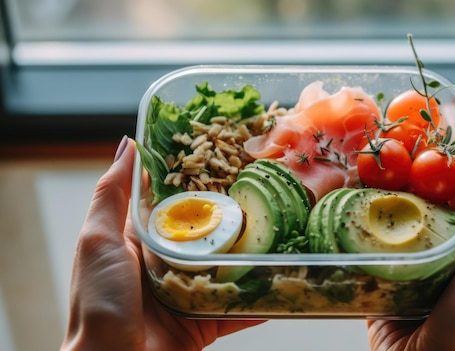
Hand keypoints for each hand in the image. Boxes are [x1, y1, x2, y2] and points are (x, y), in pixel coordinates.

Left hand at [61, 136, 262, 350]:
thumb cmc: (98, 302)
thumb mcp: (98, 240)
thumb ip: (112, 195)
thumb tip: (128, 145)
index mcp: (142, 240)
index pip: (174, 203)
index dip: (198, 183)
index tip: (228, 160)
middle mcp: (167, 263)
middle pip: (208, 236)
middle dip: (235, 221)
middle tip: (268, 199)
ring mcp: (188, 293)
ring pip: (227, 270)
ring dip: (253, 260)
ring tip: (283, 240)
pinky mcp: (204, 322)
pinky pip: (237, 308)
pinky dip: (257, 302)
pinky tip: (280, 287)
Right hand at [367, 135, 454, 350]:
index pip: (452, 182)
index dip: (434, 151)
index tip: (412, 118)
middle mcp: (436, 244)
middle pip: (415, 194)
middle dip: (394, 165)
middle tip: (370, 136)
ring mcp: (403, 260)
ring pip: (385, 214)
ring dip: (368, 189)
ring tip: (347, 160)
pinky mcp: (374, 276)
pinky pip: (362, 240)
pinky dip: (350, 219)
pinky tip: (334, 198)